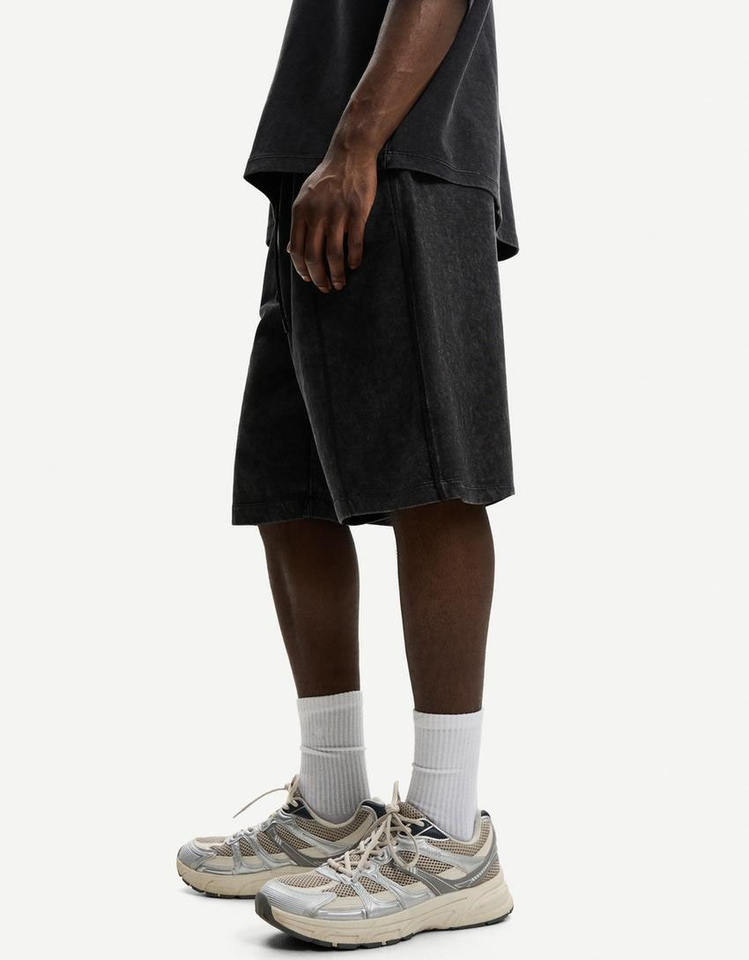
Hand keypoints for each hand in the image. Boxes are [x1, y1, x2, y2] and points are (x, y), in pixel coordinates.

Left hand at [287, 147, 377, 292]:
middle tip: (326, 288)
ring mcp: (337, 213)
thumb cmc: (328, 178)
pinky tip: (355, 266)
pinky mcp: (357, 211)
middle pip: (314, 257)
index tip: (310, 280)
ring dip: (337, 274)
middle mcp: (316, 214)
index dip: (303, 270)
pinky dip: (354, 258)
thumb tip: (291, 249)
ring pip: (334, 255)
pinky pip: (355, 242)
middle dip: (319, 278)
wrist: (350, 154)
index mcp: (301, 212)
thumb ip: (298, 224)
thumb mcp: (305, 198)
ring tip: (340, 283)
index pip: (298, 251)